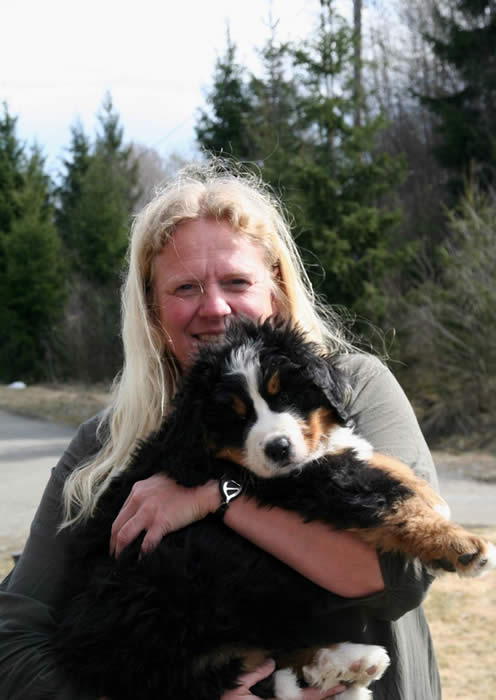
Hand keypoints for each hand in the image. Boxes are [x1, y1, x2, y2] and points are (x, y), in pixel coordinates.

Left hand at [110, 474, 219, 556]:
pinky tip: (140, 560)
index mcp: (138, 490)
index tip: (116, 539)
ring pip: (125, 535)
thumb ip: (144, 495)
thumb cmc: (182, 489)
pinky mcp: (160, 522)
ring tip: (122, 560)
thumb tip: (136, 512)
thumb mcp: (157, 484)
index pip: (120, 513)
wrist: (200, 492)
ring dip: (121, 550)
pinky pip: (146, 542)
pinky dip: (141, 553)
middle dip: (114, 543)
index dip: (116, 529)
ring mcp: (149, 511)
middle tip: (114, 554)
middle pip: (117, 525)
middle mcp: (139, 499)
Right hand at [221, 659, 345, 698]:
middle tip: (340, 685)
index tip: (337, 686)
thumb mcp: (236, 687)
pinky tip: (306, 693)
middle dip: (323, 696)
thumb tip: (272, 663)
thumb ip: (254, 675)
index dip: (320, 692)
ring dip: (312, 698)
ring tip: (328, 689)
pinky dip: (300, 699)